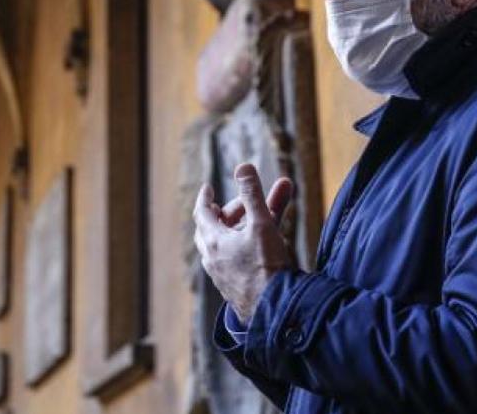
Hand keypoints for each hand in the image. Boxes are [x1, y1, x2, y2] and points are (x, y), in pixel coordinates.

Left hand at [194, 163, 294, 323]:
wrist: (275, 310)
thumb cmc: (266, 266)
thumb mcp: (261, 224)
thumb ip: (253, 194)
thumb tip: (243, 167)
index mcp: (214, 242)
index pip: (202, 213)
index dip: (206, 197)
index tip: (209, 188)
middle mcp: (213, 259)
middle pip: (212, 228)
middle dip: (229, 212)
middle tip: (245, 204)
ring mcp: (223, 275)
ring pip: (226, 244)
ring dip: (239, 229)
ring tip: (259, 220)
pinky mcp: (236, 287)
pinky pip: (235, 259)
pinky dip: (245, 246)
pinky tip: (262, 246)